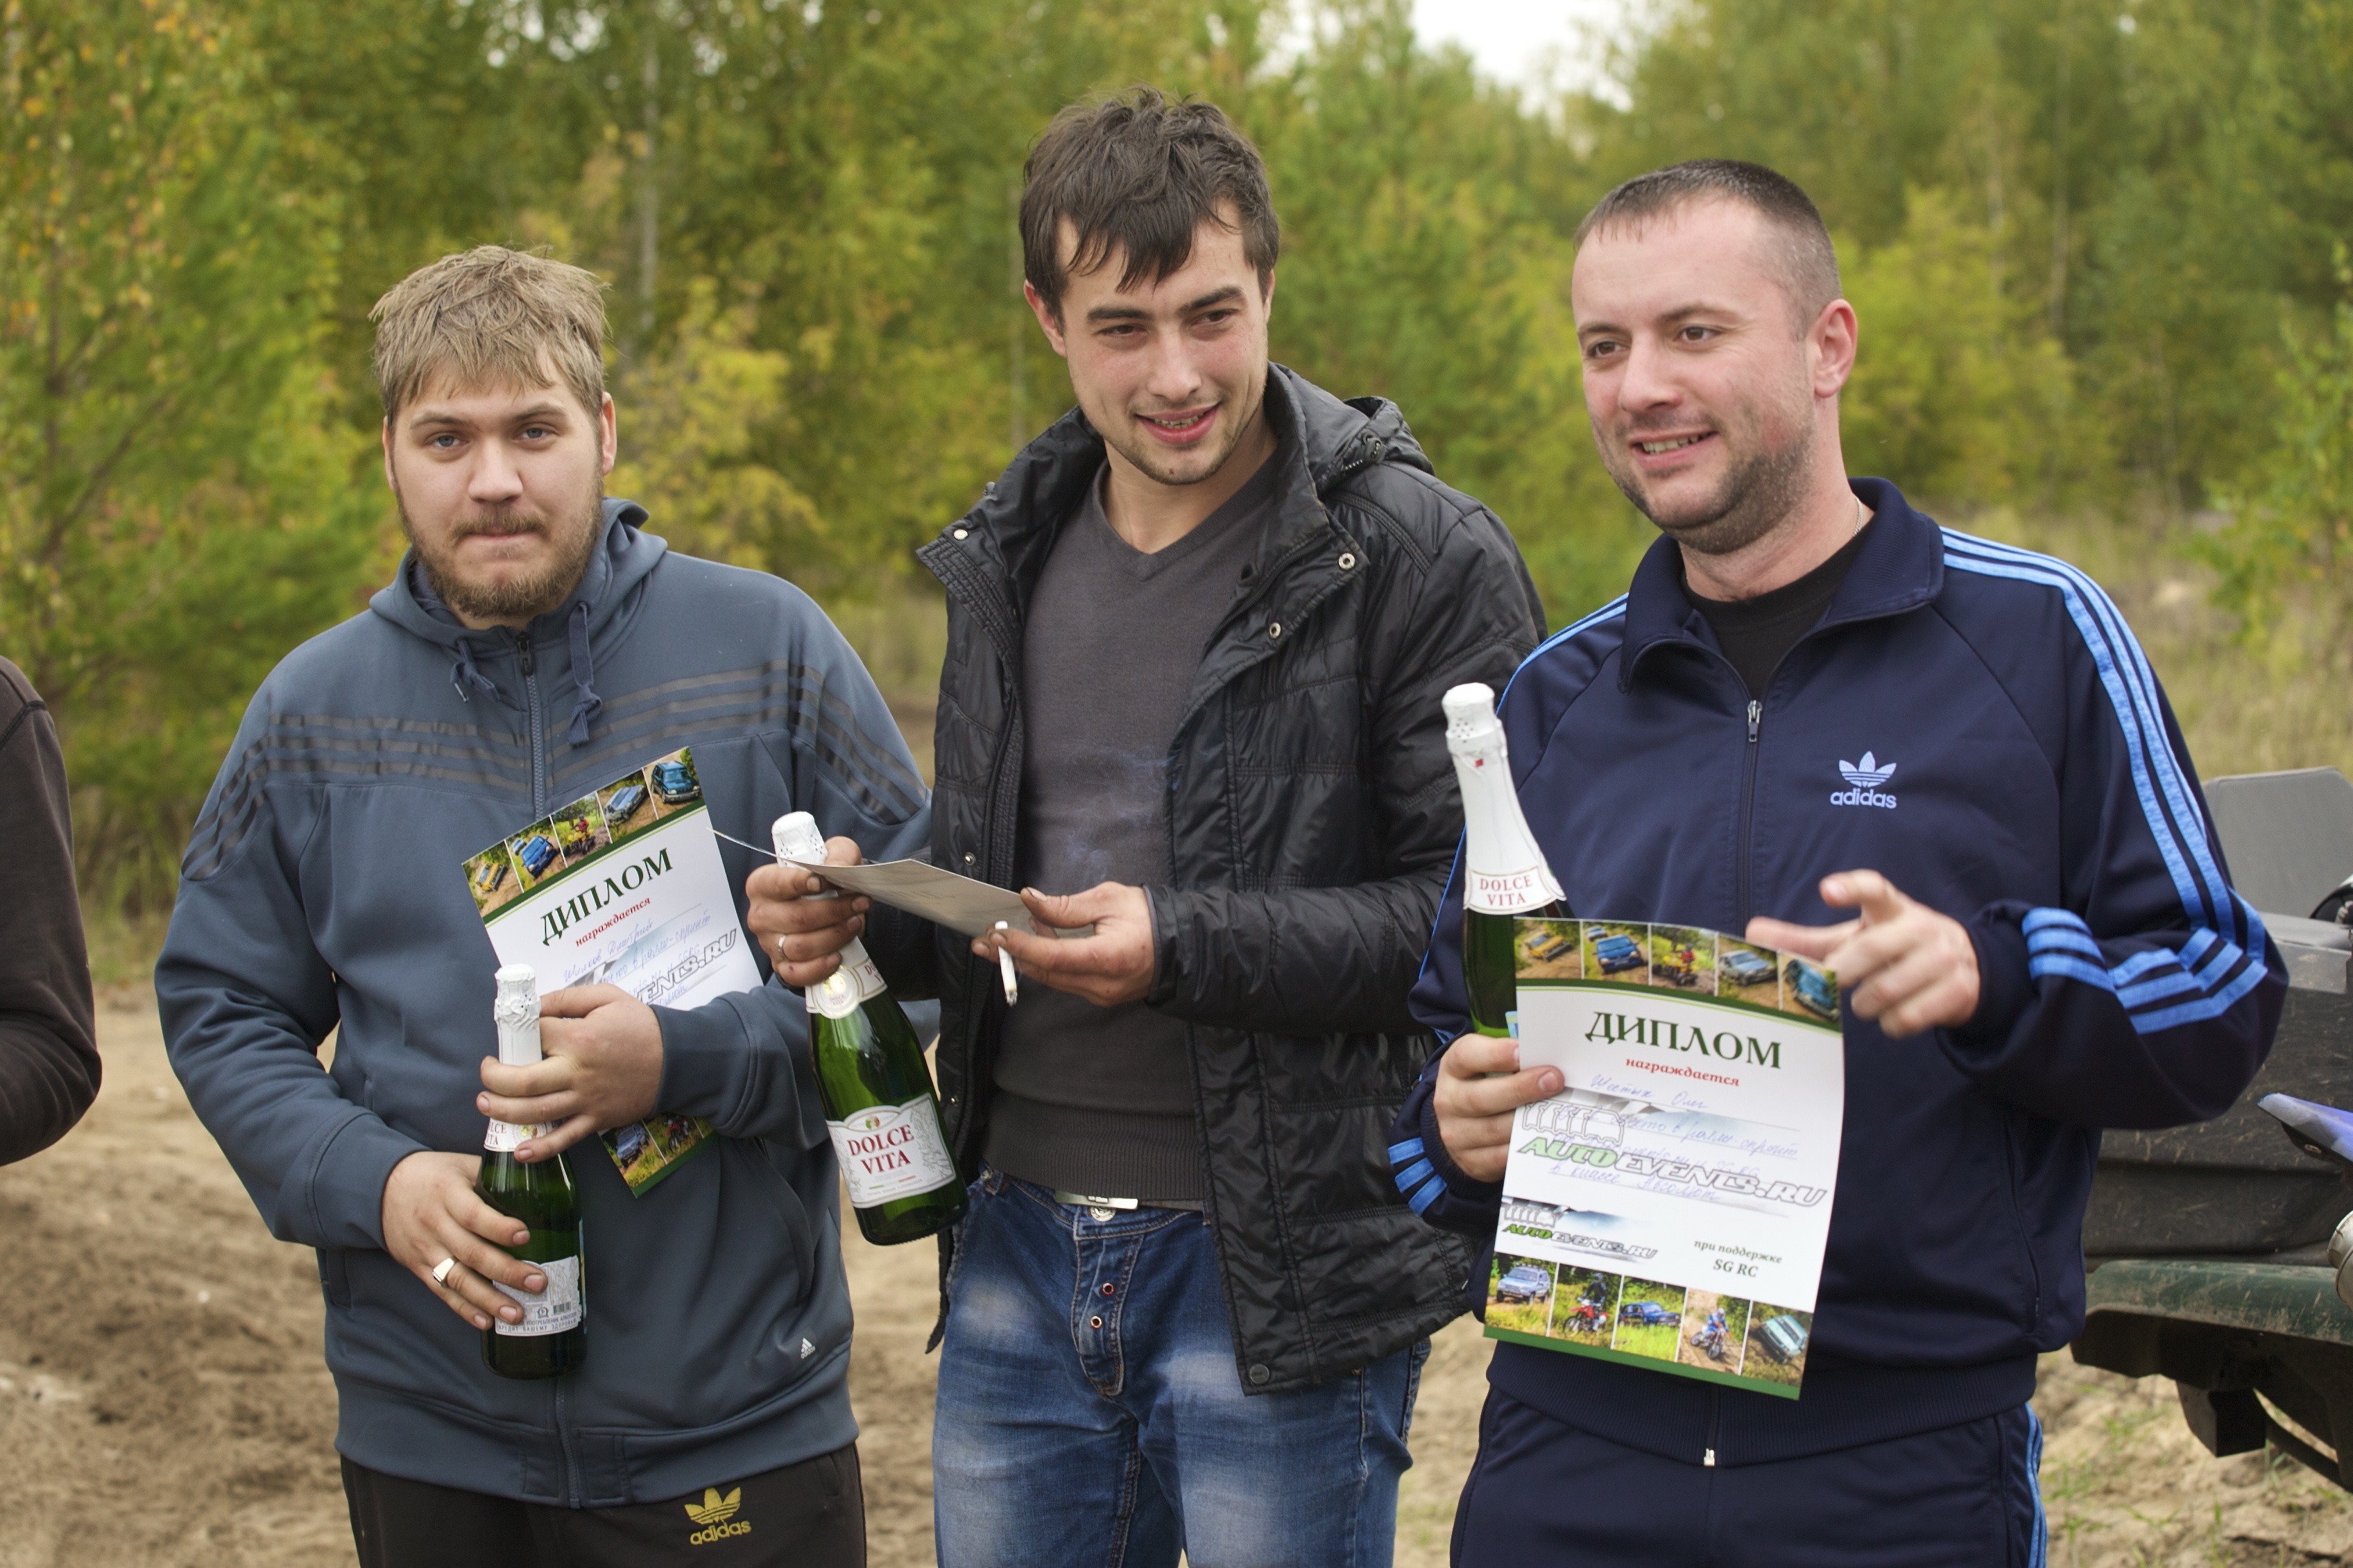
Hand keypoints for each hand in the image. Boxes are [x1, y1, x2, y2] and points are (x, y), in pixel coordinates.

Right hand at [380, 1150, 544, 1329]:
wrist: (382, 1189)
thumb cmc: (434, 1174)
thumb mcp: (461, 1165)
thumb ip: (495, 1176)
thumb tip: (541, 1181)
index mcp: (448, 1193)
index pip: (474, 1214)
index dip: (499, 1228)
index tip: (526, 1236)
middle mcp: (435, 1224)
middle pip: (471, 1252)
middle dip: (506, 1271)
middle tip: (537, 1282)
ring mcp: (426, 1250)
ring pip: (458, 1279)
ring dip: (489, 1300)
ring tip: (517, 1314)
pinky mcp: (418, 1268)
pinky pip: (442, 1292)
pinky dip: (464, 1309)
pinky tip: (487, 1322)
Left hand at [477, 985, 663, 1159]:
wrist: (679, 1059)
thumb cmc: (642, 1026)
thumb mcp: (607, 997)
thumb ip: (567, 998)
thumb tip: (534, 1007)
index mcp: (581, 1038)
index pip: (534, 1035)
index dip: (516, 1032)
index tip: (511, 1032)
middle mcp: (578, 1072)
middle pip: (522, 1081)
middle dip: (494, 1078)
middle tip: (487, 1072)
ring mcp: (586, 1100)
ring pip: (535, 1112)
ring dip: (503, 1111)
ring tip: (486, 1103)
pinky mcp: (597, 1120)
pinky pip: (565, 1139)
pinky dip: (541, 1149)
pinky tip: (520, 1151)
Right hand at [744, 836, 870, 987]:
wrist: (830, 907)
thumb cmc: (827, 879)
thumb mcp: (836, 855)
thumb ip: (838, 855)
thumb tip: (837, 869)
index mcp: (763, 884)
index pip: (777, 884)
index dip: (799, 883)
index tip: (822, 883)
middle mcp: (761, 915)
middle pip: (797, 918)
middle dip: (834, 911)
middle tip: (859, 903)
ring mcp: (769, 943)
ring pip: (801, 947)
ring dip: (834, 936)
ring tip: (855, 924)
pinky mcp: (781, 966)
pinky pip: (797, 974)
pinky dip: (819, 968)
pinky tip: (837, 957)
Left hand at [976, 883, 1155, 1007]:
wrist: (1183, 946)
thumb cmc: (1150, 917)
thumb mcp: (1109, 899)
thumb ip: (1067, 906)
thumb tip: (1030, 901)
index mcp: (1106, 958)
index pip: (1052, 958)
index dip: (1020, 947)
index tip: (996, 934)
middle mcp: (1100, 985)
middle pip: (1046, 974)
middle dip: (1011, 957)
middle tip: (983, 942)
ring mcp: (1101, 995)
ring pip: (1053, 979)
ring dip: (1027, 960)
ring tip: (1004, 939)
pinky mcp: (1101, 996)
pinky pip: (1066, 980)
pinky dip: (1047, 963)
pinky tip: (1038, 942)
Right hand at [1432, 1033, 1562, 1183]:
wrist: (1461, 1126)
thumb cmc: (1484, 1086)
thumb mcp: (1487, 1065)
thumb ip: (1514, 1061)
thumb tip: (1550, 1060)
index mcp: (1453, 1069)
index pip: (1466, 1057)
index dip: (1495, 1054)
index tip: (1524, 1051)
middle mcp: (1449, 1101)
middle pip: (1480, 1097)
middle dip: (1520, 1089)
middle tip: (1553, 1080)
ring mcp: (1456, 1135)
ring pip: (1493, 1130)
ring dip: (1527, 1120)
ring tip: (1555, 1110)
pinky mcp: (1471, 1162)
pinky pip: (1501, 1158)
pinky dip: (1524, 1147)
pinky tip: (1545, 1137)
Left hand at [1747, 869, 1979, 1037]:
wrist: (1966, 967)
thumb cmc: (1893, 948)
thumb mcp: (1854, 938)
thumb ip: (1806, 939)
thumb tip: (1752, 932)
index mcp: (1892, 908)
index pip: (1875, 889)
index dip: (1852, 888)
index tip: (1827, 891)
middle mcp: (1921, 927)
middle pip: (1870, 950)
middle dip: (1842, 972)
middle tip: (1832, 981)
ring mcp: (1944, 957)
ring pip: (1886, 991)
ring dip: (1865, 1004)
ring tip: (1865, 1001)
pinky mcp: (1959, 990)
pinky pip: (1909, 1017)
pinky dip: (1891, 1024)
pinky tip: (1894, 1015)